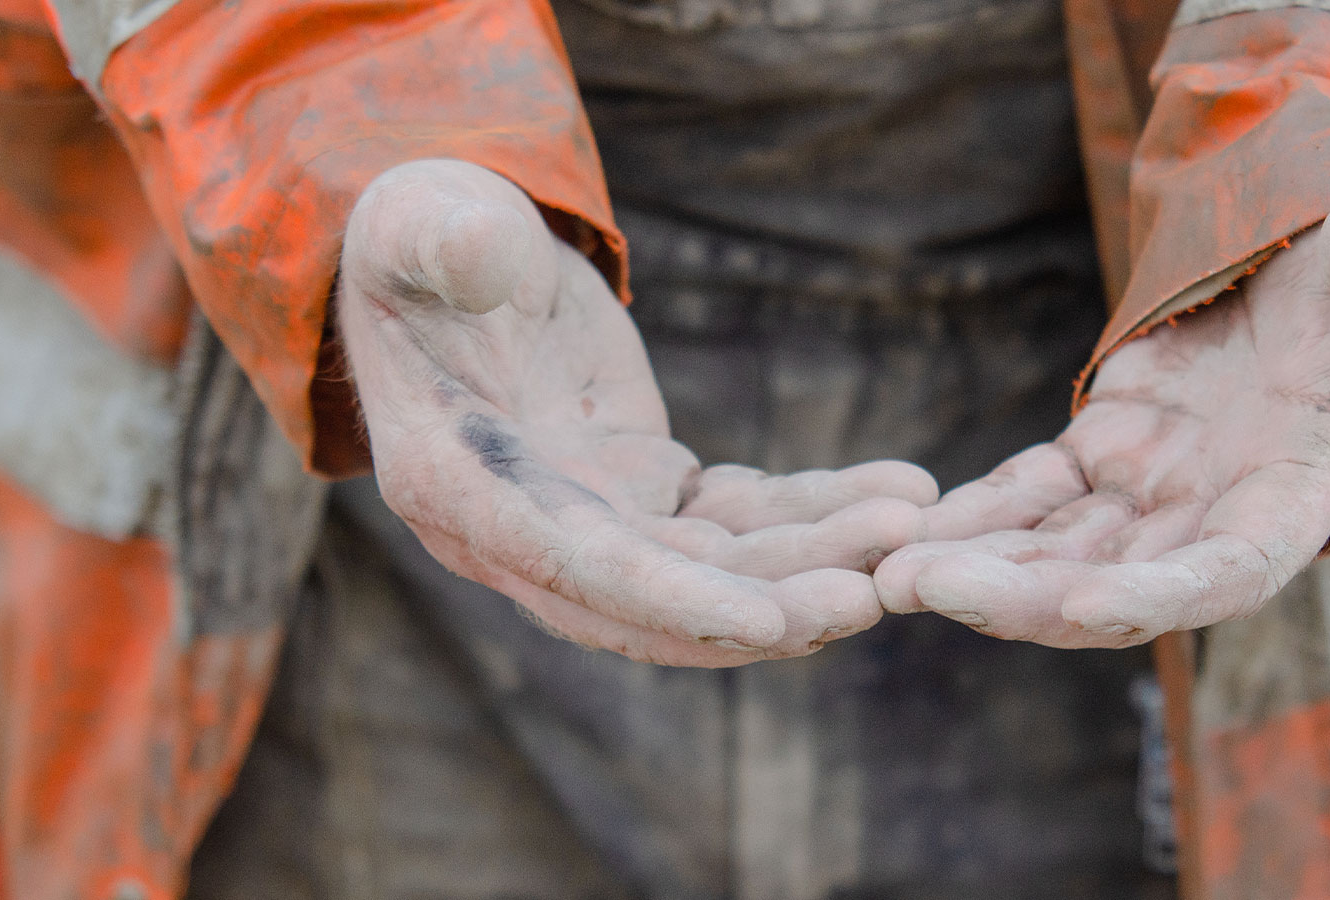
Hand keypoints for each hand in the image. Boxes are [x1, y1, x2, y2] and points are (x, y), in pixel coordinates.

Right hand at [338, 160, 935, 665]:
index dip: (676, 602)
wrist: (452, 259)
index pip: (579, 567)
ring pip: (718, 569)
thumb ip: (446, 241)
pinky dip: (818, 511)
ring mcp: (593, 520)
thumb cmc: (424, 237)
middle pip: (663, 599)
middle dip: (770, 604)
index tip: (772, 622)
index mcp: (458, 486)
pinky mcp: (648, 494)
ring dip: (813, 560)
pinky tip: (901, 493)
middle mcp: (522, 532)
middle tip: (874, 590)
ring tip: (908, 525)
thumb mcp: (421, 225)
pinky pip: (743, 520)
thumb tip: (475, 251)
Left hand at [873, 195, 1329, 647]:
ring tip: (887, 575)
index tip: (1087, 606)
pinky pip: (1028, 497)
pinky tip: (902, 529)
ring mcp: (1153, 493)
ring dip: (977, 570)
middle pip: (1114, 583)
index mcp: (1297, 490)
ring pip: (1056, 553)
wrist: (1321, 281)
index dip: (1162, 595)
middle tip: (926, 588)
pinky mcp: (1102, 457)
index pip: (1231, 568)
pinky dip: (971, 516)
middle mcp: (1216, 515)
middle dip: (1022, 596)